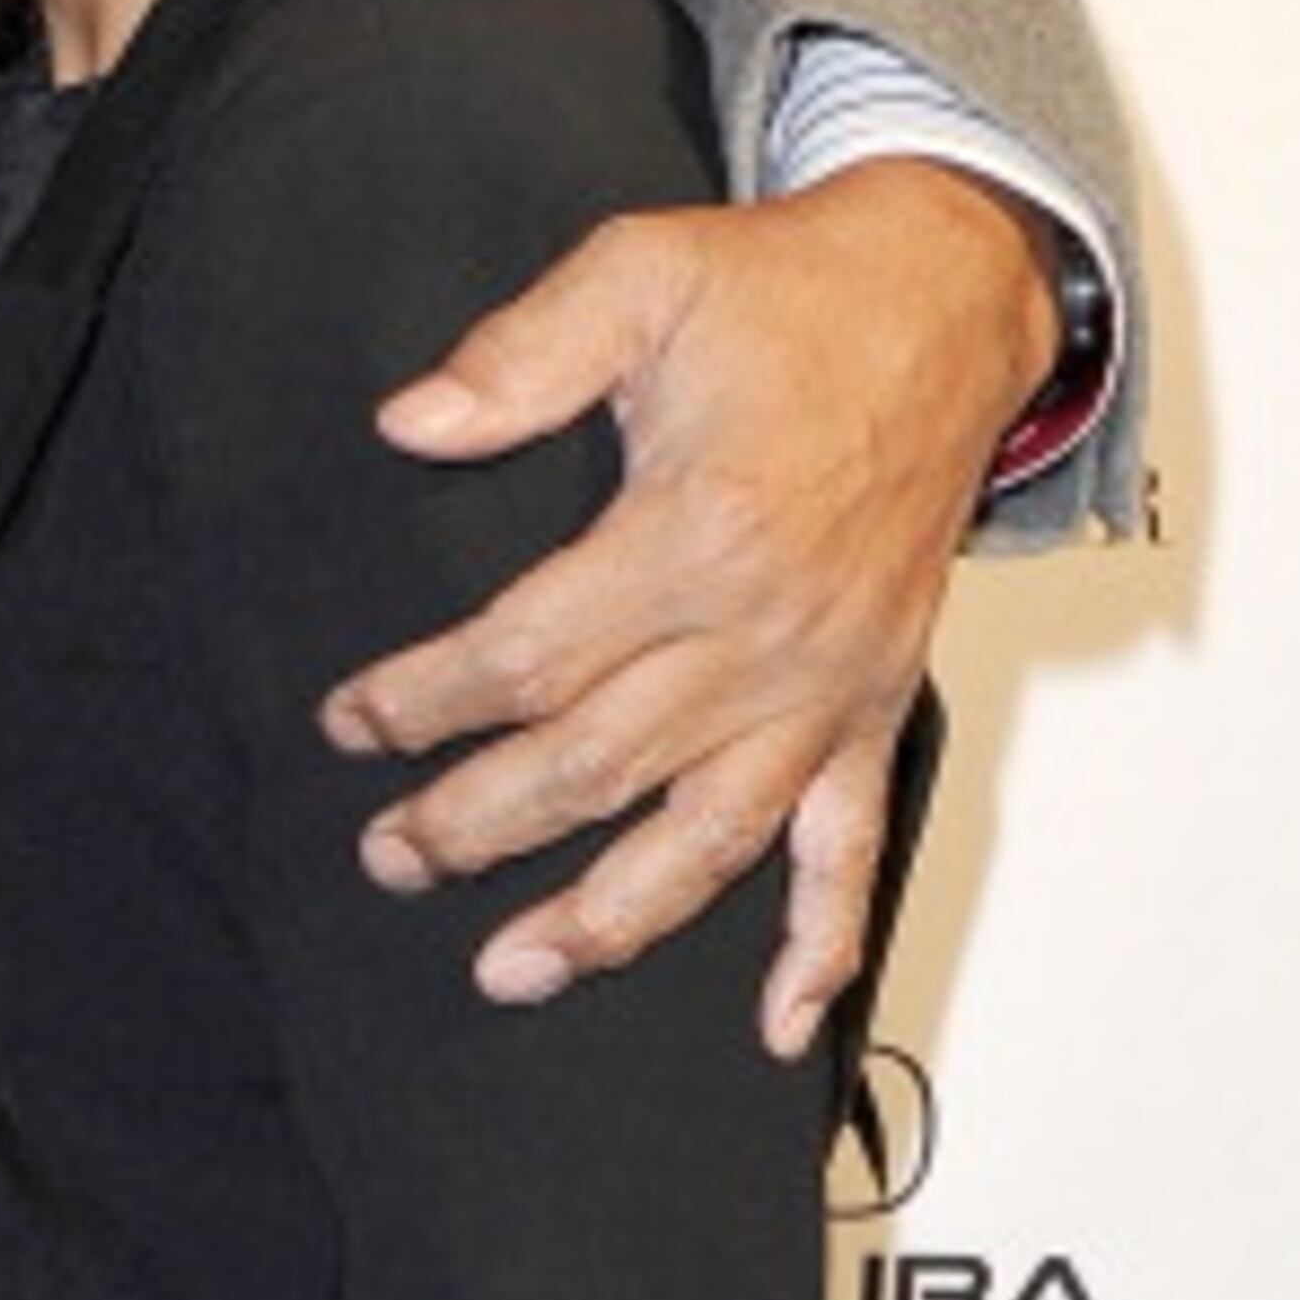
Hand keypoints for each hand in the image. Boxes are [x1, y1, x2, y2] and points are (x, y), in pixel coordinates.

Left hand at [319, 163, 1058, 1053]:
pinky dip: (820, 946)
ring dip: (606, 919)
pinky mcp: (876, 707)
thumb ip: (521, 353)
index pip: (529, 654)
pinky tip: (773, 1025)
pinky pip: (853, 849)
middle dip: (477, 824)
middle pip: (596, 766)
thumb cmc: (787, 291)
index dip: (426, 697)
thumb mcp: (641, 274)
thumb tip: (410, 424)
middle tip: (389, 858)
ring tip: (509, 970)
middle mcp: (767, 634)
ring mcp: (827, 687)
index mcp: (699, 532)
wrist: (948, 298)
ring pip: (706, 840)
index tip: (351, 719)